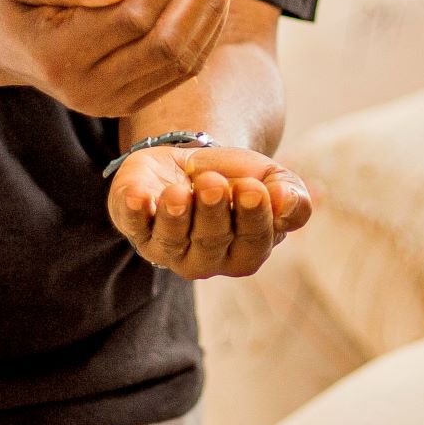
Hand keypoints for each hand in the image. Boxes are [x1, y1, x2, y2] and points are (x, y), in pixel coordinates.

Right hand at [0, 0, 240, 117]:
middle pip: (164, 42)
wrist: (7, 43)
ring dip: (211, 9)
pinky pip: (182, 69)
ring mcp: (112, 103)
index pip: (131, 17)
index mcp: (57, 56)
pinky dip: (205, 30)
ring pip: (181, 59)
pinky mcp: (132, 104)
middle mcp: (87, 90)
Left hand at [109, 145, 311, 280]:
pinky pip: (132, 224)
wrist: (194, 165)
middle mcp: (205, 259)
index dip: (253, 217)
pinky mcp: (135, 224)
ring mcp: (168, 247)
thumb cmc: (238, 180)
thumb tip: (285, 203)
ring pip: (172, 238)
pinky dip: (133, 211)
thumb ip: (291, 196)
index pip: (252, 242)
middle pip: (210, 242)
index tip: (253, 189)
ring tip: (179, 192)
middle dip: (212, 212)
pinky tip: (137, 198)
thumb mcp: (272, 181)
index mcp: (245, 253)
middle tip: (212, 184)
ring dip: (175, 215)